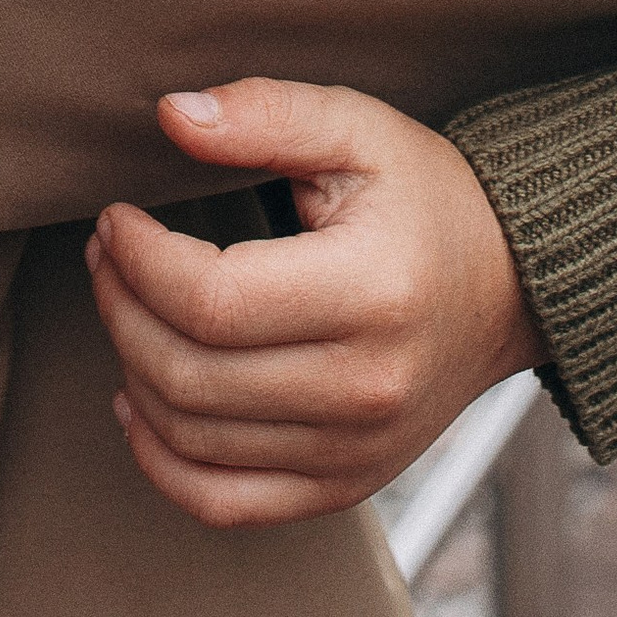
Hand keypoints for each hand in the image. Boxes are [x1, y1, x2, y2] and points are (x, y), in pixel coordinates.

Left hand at [85, 77, 543, 529]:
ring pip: (194, 438)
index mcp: (371, 293)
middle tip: (107, 252)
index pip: (213, 299)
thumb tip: (173, 115)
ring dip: (131, 368)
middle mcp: (365, 387)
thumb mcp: (357, 129)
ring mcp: (355, 451)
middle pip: (192, 374)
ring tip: (123, 303)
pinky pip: (226, 504)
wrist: (508, 286)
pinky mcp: (344, 484)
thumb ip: (266, 113)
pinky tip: (138, 401)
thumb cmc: (427, 198)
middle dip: (121, 306)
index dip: (139, 260)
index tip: (117, 218)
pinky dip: (163, 463)